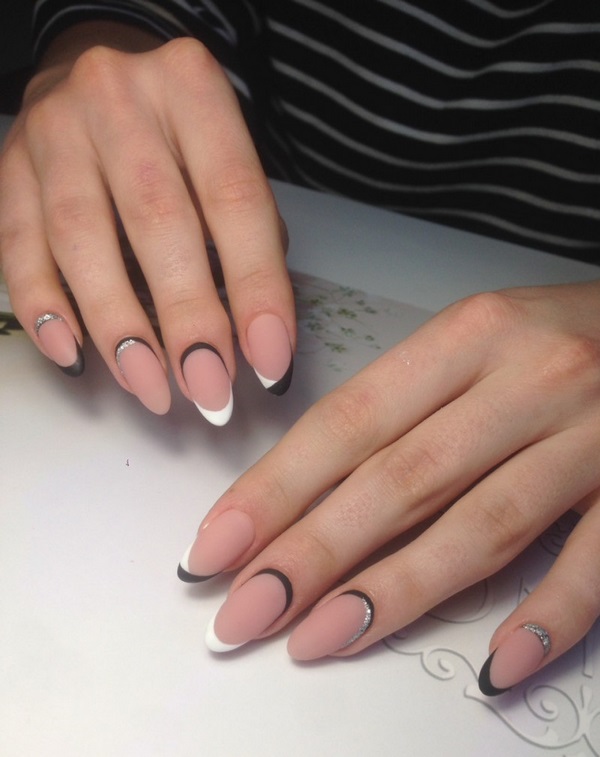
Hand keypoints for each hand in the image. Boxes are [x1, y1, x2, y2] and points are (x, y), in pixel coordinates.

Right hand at [0, 29, 294, 420]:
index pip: (235, 200)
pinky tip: (76, 356)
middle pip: (158, 222)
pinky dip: (47, 310)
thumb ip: (248, 237)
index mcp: (192, 87)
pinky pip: (18, 248)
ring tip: (153, 387)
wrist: (92, 78)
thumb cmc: (177, 137)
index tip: (269, 360)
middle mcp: (118, 98)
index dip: (256, 288)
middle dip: (187, 319)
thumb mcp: (227, 161)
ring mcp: (54, 130)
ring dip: (120, 328)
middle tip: (210, 389)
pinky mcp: (9, 169)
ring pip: (82, 240)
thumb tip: (258, 340)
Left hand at [178, 280, 599, 692]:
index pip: (349, 421)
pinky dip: (546, 616)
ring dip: (395, 591)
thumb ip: (403, 404)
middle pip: (400, 479)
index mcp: (470, 336)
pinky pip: (593, 562)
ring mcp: (589, 437)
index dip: (276, 489)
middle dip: (312, 553)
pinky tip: (496, 662)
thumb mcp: (474, 338)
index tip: (219, 545)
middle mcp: (526, 381)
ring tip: (321, 638)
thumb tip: (314, 484)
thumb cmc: (559, 333)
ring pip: (480, 525)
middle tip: (247, 610)